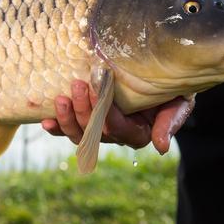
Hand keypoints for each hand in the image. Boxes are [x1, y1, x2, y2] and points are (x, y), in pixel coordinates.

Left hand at [42, 80, 193, 153]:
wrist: (162, 77)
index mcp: (138, 133)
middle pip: (94, 132)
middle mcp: (116, 134)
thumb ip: (170, 121)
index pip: (117, 127)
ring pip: (79, 134)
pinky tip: (45, 122)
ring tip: (60, 99)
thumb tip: (160, 146)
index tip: (97, 84)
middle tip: (76, 84)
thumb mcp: (178, 101)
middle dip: (83, 109)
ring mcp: (99, 130)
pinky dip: (56, 127)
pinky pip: (68, 130)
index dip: (104, 110)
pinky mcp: (85, 121)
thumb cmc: (171, 88)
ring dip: (67, 118)